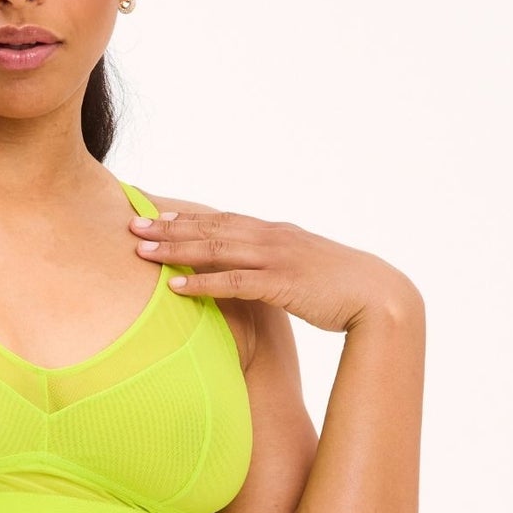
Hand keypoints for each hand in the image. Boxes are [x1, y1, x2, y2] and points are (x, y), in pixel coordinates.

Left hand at [129, 206, 417, 333]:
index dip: (188, 217)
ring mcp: (277, 258)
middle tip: (132, 224)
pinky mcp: (281, 283)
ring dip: (175, 249)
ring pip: (215, 249)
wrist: (380, 297)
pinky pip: (232, 282)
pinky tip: (174, 287)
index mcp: (277, 234)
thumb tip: (256, 274)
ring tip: (140, 250)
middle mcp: (273, 239)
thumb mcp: (304, 271)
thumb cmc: (343, 289)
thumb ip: (277, 267)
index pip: (224, 220)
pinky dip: (201, 283)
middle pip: (211, 227)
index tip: (156, 215)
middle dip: (169, 226)